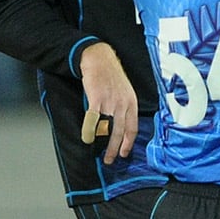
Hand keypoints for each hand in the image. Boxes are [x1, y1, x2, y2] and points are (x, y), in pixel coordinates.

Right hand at [79, 42, 138, 164]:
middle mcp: (123, 104)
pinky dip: (89, 131)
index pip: (133, 127)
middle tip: (111, 159)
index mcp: (131, 102)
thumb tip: (121, 125)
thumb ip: (124, 107)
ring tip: (99, 154)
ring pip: (108, 129)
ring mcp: (110, 102)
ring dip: (104, 144)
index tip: (125, 153)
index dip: (128, 142)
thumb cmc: (112, 76)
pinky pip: (93, 120)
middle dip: (116, 149)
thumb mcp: (125, 91)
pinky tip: (87, 139)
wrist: (100, 60)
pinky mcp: (97, 99)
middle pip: (121, 132)